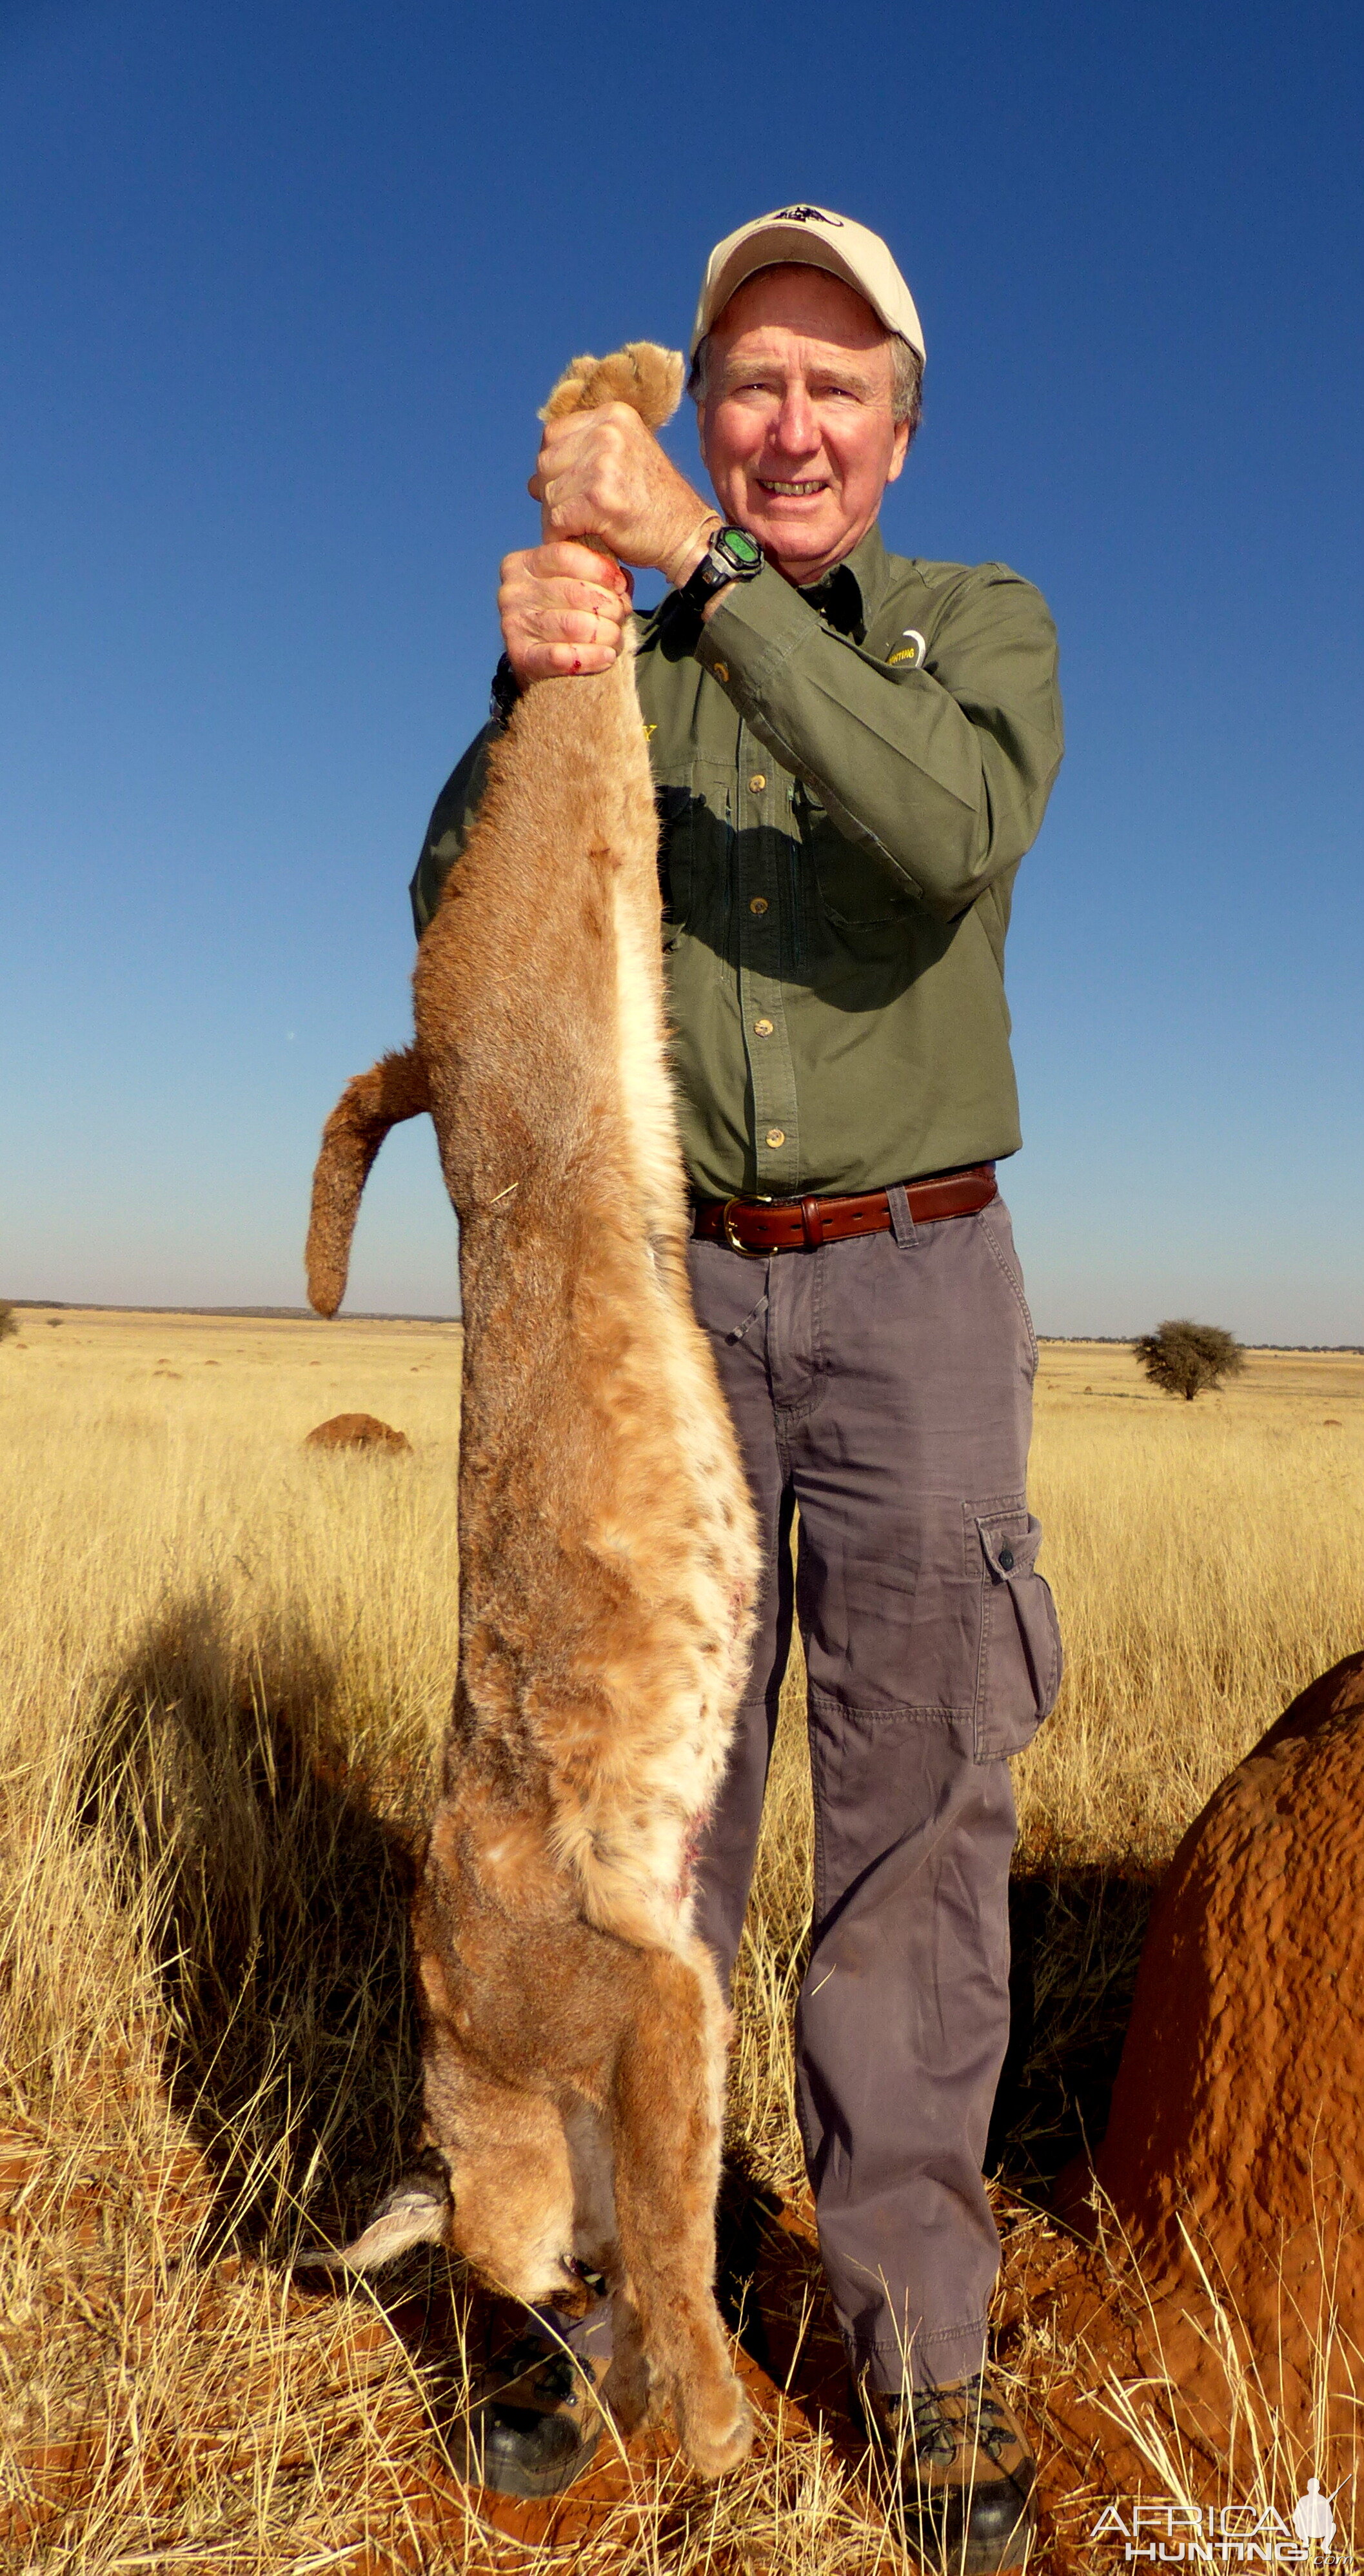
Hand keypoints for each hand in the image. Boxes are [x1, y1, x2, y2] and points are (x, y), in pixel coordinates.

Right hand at [498, 541, 633, 684]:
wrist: (541, 657)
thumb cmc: (565, 611)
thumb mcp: (577, 583)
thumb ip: (597, 574)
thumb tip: (622, 582)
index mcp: (523, 563)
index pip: (564, 555)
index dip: (599, 569)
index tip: (620, 584)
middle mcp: (513, 591)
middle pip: (573, 592)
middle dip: (607, 605)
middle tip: (620, 615)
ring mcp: (513, 623)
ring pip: (572, 625)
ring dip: (605, 632)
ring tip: (616, 637)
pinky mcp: (519, 655)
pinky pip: (561, 656)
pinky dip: (592, 657)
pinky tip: (607, 656)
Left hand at [530, 403, 717, 588]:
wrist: (688, 535)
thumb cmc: (653, 504)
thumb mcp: (625, 458)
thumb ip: (586, 454)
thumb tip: (532, 479)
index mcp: (613, 416)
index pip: (553, 435)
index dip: (554, 467)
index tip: (571, 490)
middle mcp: (607, 432)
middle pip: (546, 462)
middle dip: (552, 493)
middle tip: (575, 516)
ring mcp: (604, 464)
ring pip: (549, 492)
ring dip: (557, 518)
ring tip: (583, 528)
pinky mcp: (599, 499)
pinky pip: (557, 519)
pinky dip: (562, 536)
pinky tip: (582, 540)